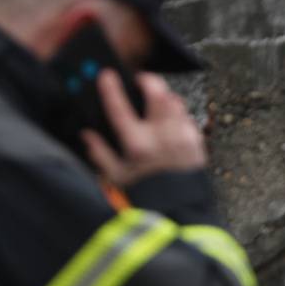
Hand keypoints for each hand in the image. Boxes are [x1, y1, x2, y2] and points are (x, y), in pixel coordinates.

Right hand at [81, 69, 207, 187]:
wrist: (181, 210)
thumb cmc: (148, 195)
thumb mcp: (117, 178)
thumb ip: (100, 154)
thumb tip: (87, 135)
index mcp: (138, 145)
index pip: (120, 108)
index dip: (111, 88)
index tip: (106, 75)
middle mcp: (163, 137)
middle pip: (157, 92)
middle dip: (147, 80)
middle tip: (139, 81)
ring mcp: (183, 137)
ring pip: (175, 101)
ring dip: (164, 96)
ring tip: (155, 102)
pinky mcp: (197, 141)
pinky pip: (187, 117)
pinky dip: (177, 114)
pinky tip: (169, 122)